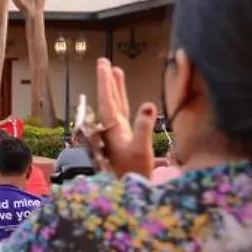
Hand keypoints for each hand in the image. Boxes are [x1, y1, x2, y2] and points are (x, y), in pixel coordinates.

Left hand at [92, 58, 156, 178]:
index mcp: (113, 129)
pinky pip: (123, 113)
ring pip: (116, 105)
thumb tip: (148, 104)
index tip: (103, 65)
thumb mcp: (140, 149)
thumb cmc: (134, 172)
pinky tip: (127, 97)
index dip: (106, 82)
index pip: (108, 100)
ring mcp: (118, 133)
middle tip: (103, 61)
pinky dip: (124, 102)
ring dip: (115, 88)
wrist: (129, 191)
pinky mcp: (125, 139)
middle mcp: (112, 129)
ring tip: (115, 71)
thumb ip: (143, 127)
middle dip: (107, 81)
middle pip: (108, 99)